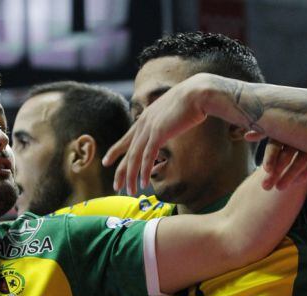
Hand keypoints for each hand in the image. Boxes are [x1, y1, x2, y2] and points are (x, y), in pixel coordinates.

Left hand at [102, 75, 208, 194]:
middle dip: (120, 171)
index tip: (107, 161)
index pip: (127, 138)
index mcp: (146, 117)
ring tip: (130, 191)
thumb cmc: (192, 101)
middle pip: (127, 152)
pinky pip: (147, 157)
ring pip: (135, 157)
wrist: (199, 92)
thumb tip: (169, 126)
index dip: (115, 151)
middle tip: (116, 186)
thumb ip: (167, 120)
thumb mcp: (174, 111)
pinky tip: (143, 184)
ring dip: (131, 177)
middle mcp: (143, 123)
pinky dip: (144, 172)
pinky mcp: (158, 133)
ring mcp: (149, 128)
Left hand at [248, 131, 306, 189]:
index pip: (274, 145)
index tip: (265, 171)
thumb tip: (247, 136)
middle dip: (276, 172)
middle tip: (265, 187)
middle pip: (286, 156)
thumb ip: (262, 132)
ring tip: (278, 188)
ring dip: (289, 176)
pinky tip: (295, 183)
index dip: (269, 158)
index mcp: (282, 130)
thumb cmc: (290, 123)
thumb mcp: (276, 126)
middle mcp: (297, 135)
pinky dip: (304, 174)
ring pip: (300, 161)